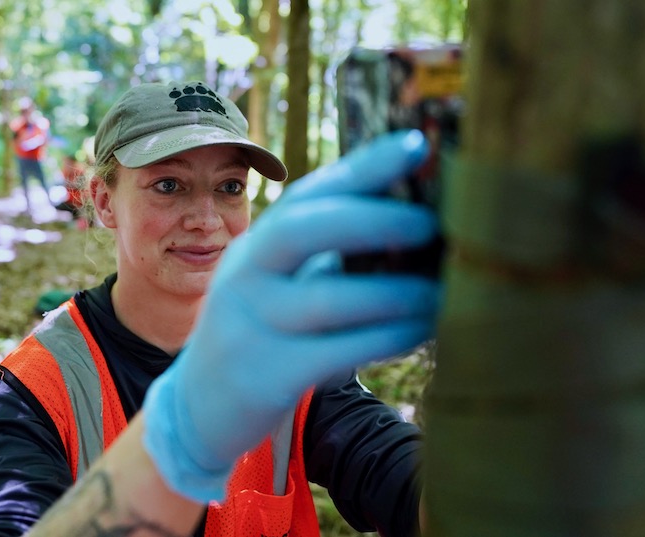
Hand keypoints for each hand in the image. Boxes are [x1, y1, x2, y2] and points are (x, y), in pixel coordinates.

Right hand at [143, 130, 440, 501]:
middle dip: (370, 218)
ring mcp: (250, 325)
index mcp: (255, 245)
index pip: (307, 195)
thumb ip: (322, 255)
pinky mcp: (266, 375)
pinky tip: (420, 330)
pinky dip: (386, 338)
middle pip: (302, 230)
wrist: (200, 404)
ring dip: (394, 292)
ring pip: (326, 298)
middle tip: (429, 222)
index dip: (361, 166)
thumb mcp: (274, 283)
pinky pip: (336, 351)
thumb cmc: (261, 332)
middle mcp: (244, 276)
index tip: (414, 144)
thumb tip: (411, 222)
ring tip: (443, 291)